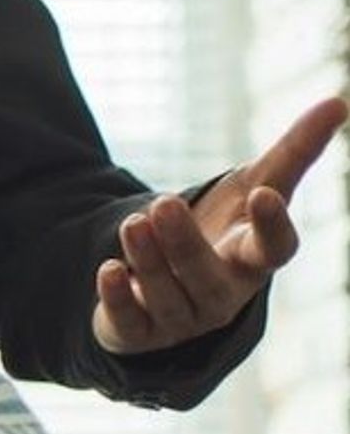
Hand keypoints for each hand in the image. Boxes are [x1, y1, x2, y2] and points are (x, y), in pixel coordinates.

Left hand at [94, 96, 347, 354]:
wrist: (168, 276)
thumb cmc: (223, 229)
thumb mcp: (252, 187)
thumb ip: (294, 152)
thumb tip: (338, 101)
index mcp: (254, 260)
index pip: (276, 251)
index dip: (274, 227)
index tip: (264, 195)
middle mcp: (223, 295)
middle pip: (207, 276)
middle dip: (184, 243)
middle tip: (163, 203)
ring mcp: (181, 319)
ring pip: (166, 296)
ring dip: (148, 259)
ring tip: (133, 222)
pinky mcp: (140, 333)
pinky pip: (129, 322)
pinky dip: (117, 297)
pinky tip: (107, 268)